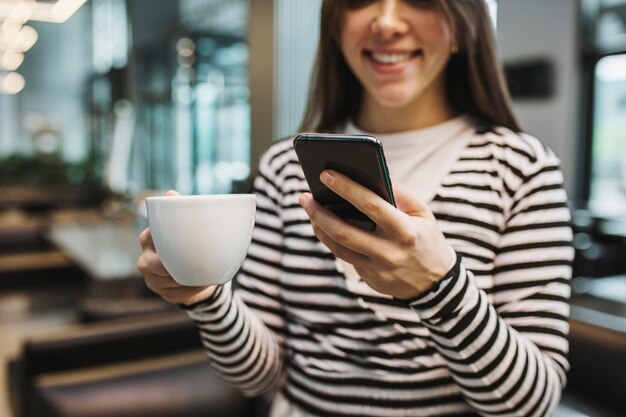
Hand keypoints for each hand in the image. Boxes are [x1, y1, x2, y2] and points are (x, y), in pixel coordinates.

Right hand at [137, 190, 216, 304]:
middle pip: (156, 264)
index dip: (165, 240)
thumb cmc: (188, 240)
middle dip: (177, 263)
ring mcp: (152, 280)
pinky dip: (191, 290)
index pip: (151, 237)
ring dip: (187, 278)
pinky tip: (202, 283)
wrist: (196, 268)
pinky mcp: (163, 294)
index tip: (183, 240)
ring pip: (168, 281)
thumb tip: (170, 193)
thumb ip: (180, 208)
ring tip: (206, 271)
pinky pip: (177, 295)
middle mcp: (145, 259)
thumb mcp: (185, 223)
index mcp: (147, 238)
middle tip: (199, 259)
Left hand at [299, 170, 454, 299]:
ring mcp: (378, 269)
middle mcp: (389, 252)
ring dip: (318, 226)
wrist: (436, 283)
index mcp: (405, 230)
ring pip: (338, 247)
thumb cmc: (426, 237)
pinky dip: (331, 239)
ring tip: (310, 208)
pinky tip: (322, 225)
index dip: (346, 188)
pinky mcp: (370, 279)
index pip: (371, 205)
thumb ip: (399, 192)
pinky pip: (345, 257)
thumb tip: (369, 174)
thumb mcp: (422, 212)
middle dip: (319, 211)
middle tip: (305, 196)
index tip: (326, 174)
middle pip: (344, 231)